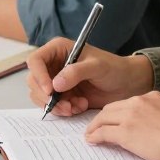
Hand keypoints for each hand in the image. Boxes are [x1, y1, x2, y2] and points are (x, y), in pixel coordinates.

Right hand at [26, 39, 153, 116]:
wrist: (126, 84)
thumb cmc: (114, 68)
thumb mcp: (97, 66)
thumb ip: (76, 72)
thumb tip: (56, 84)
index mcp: (58, 50)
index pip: (35, 61)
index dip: (38, 76)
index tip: (50, 91)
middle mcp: (53, 65)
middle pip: (34, 81)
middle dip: (47, 97)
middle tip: (64, 106)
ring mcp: (56, 81)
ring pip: (41, 96)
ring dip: (56, 106)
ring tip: (75, 107)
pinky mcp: (62, 95)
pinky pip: (52, 105)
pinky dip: (63, 110)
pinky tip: (80, 106)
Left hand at [84, 91, 159, 159]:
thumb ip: (158, 115)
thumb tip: (151, 126)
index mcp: (151, 97)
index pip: (127, 103)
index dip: (118, 112)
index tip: (114, 119)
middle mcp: (139, 102)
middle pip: (112, 108)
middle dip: (103, 117)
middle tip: (97, 125)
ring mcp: (130, 116)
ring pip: (104, 118)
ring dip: (95, 126)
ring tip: (90, 133)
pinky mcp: (125, 132)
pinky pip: (104, 132)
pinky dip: (95, 136)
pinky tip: (92, 140)